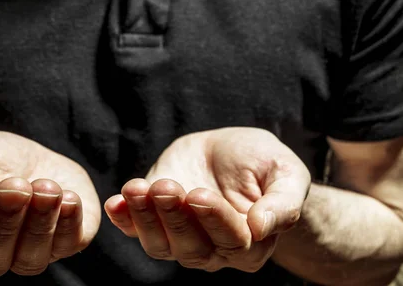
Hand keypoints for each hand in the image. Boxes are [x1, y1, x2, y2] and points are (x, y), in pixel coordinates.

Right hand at [0, 131, 100, 279]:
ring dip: (40, 224)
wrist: (23, 159)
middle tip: (16, 186)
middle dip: (4, 221)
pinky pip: (69, 245)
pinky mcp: (65, 241)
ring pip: (30, 259)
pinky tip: (70, 197)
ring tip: (46, 188)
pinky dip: (71, 224)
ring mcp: (28, 252)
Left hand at [105, 127, 310, 272]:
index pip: (233, 242)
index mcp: (252, 244)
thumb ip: (283, 202)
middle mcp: (214, 250)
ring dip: (145, 217)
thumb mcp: (286, 173)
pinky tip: (116, 201)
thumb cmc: (263, 163)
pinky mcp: (154, 219)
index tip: (200, 194)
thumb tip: (262, 228)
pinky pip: (134, 229)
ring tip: (137, 187)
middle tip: (167, 186)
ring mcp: (180, 237)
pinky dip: (123, 218)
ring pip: (159, 244)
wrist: (229, 152)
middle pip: (191, 248)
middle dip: (175, 217)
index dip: (214, 220)